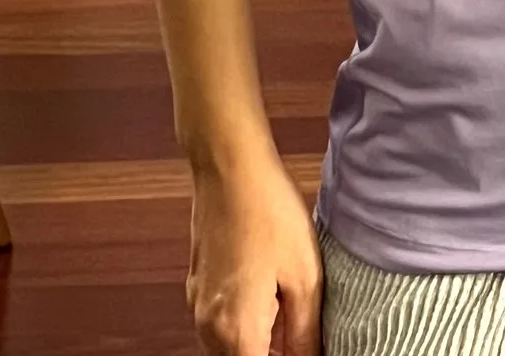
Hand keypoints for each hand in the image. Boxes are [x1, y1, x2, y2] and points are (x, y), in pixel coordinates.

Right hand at [186, 148, 322, 355]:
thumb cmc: (269, 212)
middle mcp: (209, 327)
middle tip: (303, 336)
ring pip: (228, 349)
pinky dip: (244, 325)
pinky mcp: (198, 285)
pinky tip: (271, 298)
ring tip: (291, 318)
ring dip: (258, 344)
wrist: (230, 167)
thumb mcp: (305, 276)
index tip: (307, 347)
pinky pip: (220, 325)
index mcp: (238, 332)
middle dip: (272, 355)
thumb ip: (305, 333)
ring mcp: (199, 305)